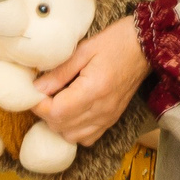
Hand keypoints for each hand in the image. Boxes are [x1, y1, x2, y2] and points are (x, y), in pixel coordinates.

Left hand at [33, 17, 151, 145]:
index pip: (56, 112)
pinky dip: (75, 130)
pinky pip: (88, 138)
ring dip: (59, 124)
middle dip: (46, 113)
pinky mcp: (112, 120)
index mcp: (94, 89)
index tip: (34, 92)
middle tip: (45, 94)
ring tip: (58, 102)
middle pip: (61, 127)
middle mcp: (102, 109)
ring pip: (73, 137)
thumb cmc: (116, 42)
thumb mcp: (84, 49)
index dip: (39, 105)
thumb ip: (59, 72)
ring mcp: (108, 117)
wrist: (145, 47)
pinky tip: (73, 113)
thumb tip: (36, 88)